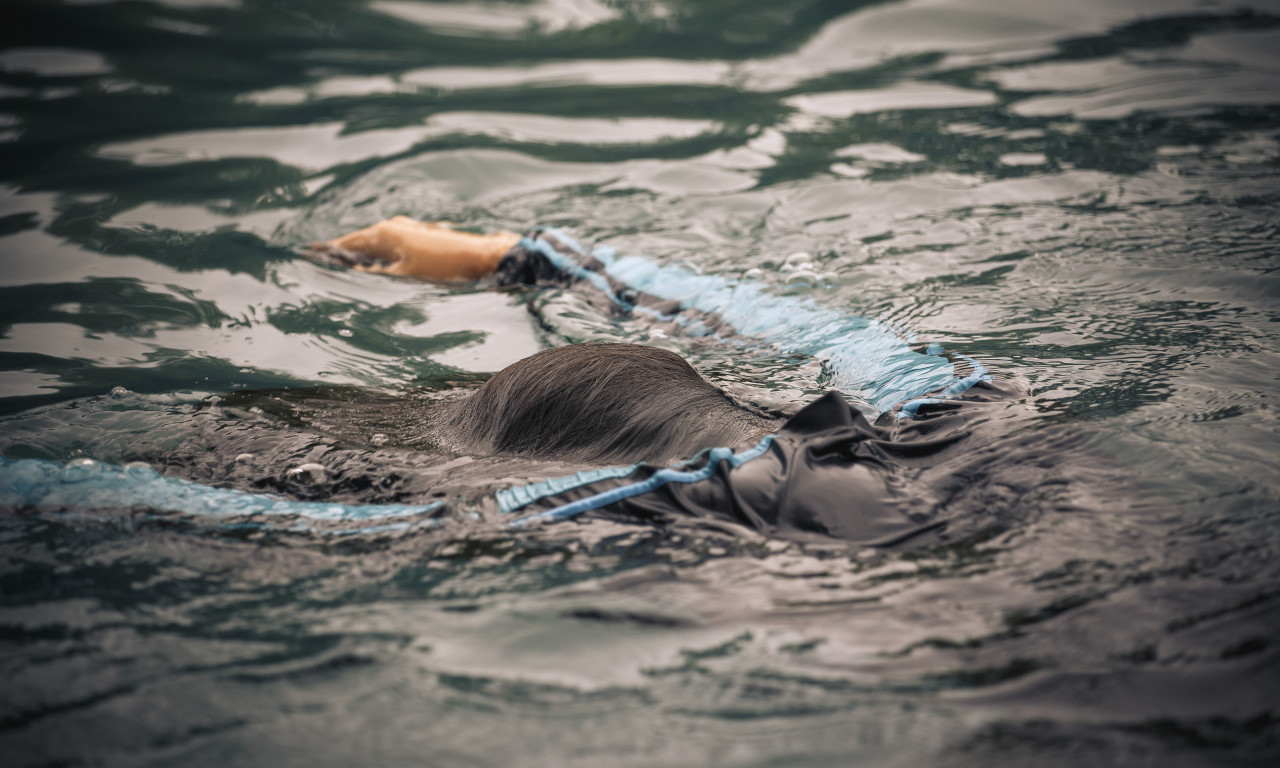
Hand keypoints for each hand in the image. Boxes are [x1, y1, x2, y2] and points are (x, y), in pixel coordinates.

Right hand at [307, 216, 519, 280]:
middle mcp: (394, 227)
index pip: (347, 244)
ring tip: (339, 259)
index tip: (306, 252)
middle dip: (340, 250)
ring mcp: (409, 230)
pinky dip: (377, 252)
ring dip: (359, 251)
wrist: (484, 257)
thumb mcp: (404, 276)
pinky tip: (376, 260)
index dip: (327, 250)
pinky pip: (390, 244)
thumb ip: (377, 274)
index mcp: (385, 234)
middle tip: (317, 256)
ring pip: (375, 243)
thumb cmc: (445, 268)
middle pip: (359, 241)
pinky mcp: (421, 237)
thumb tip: (353, 271)